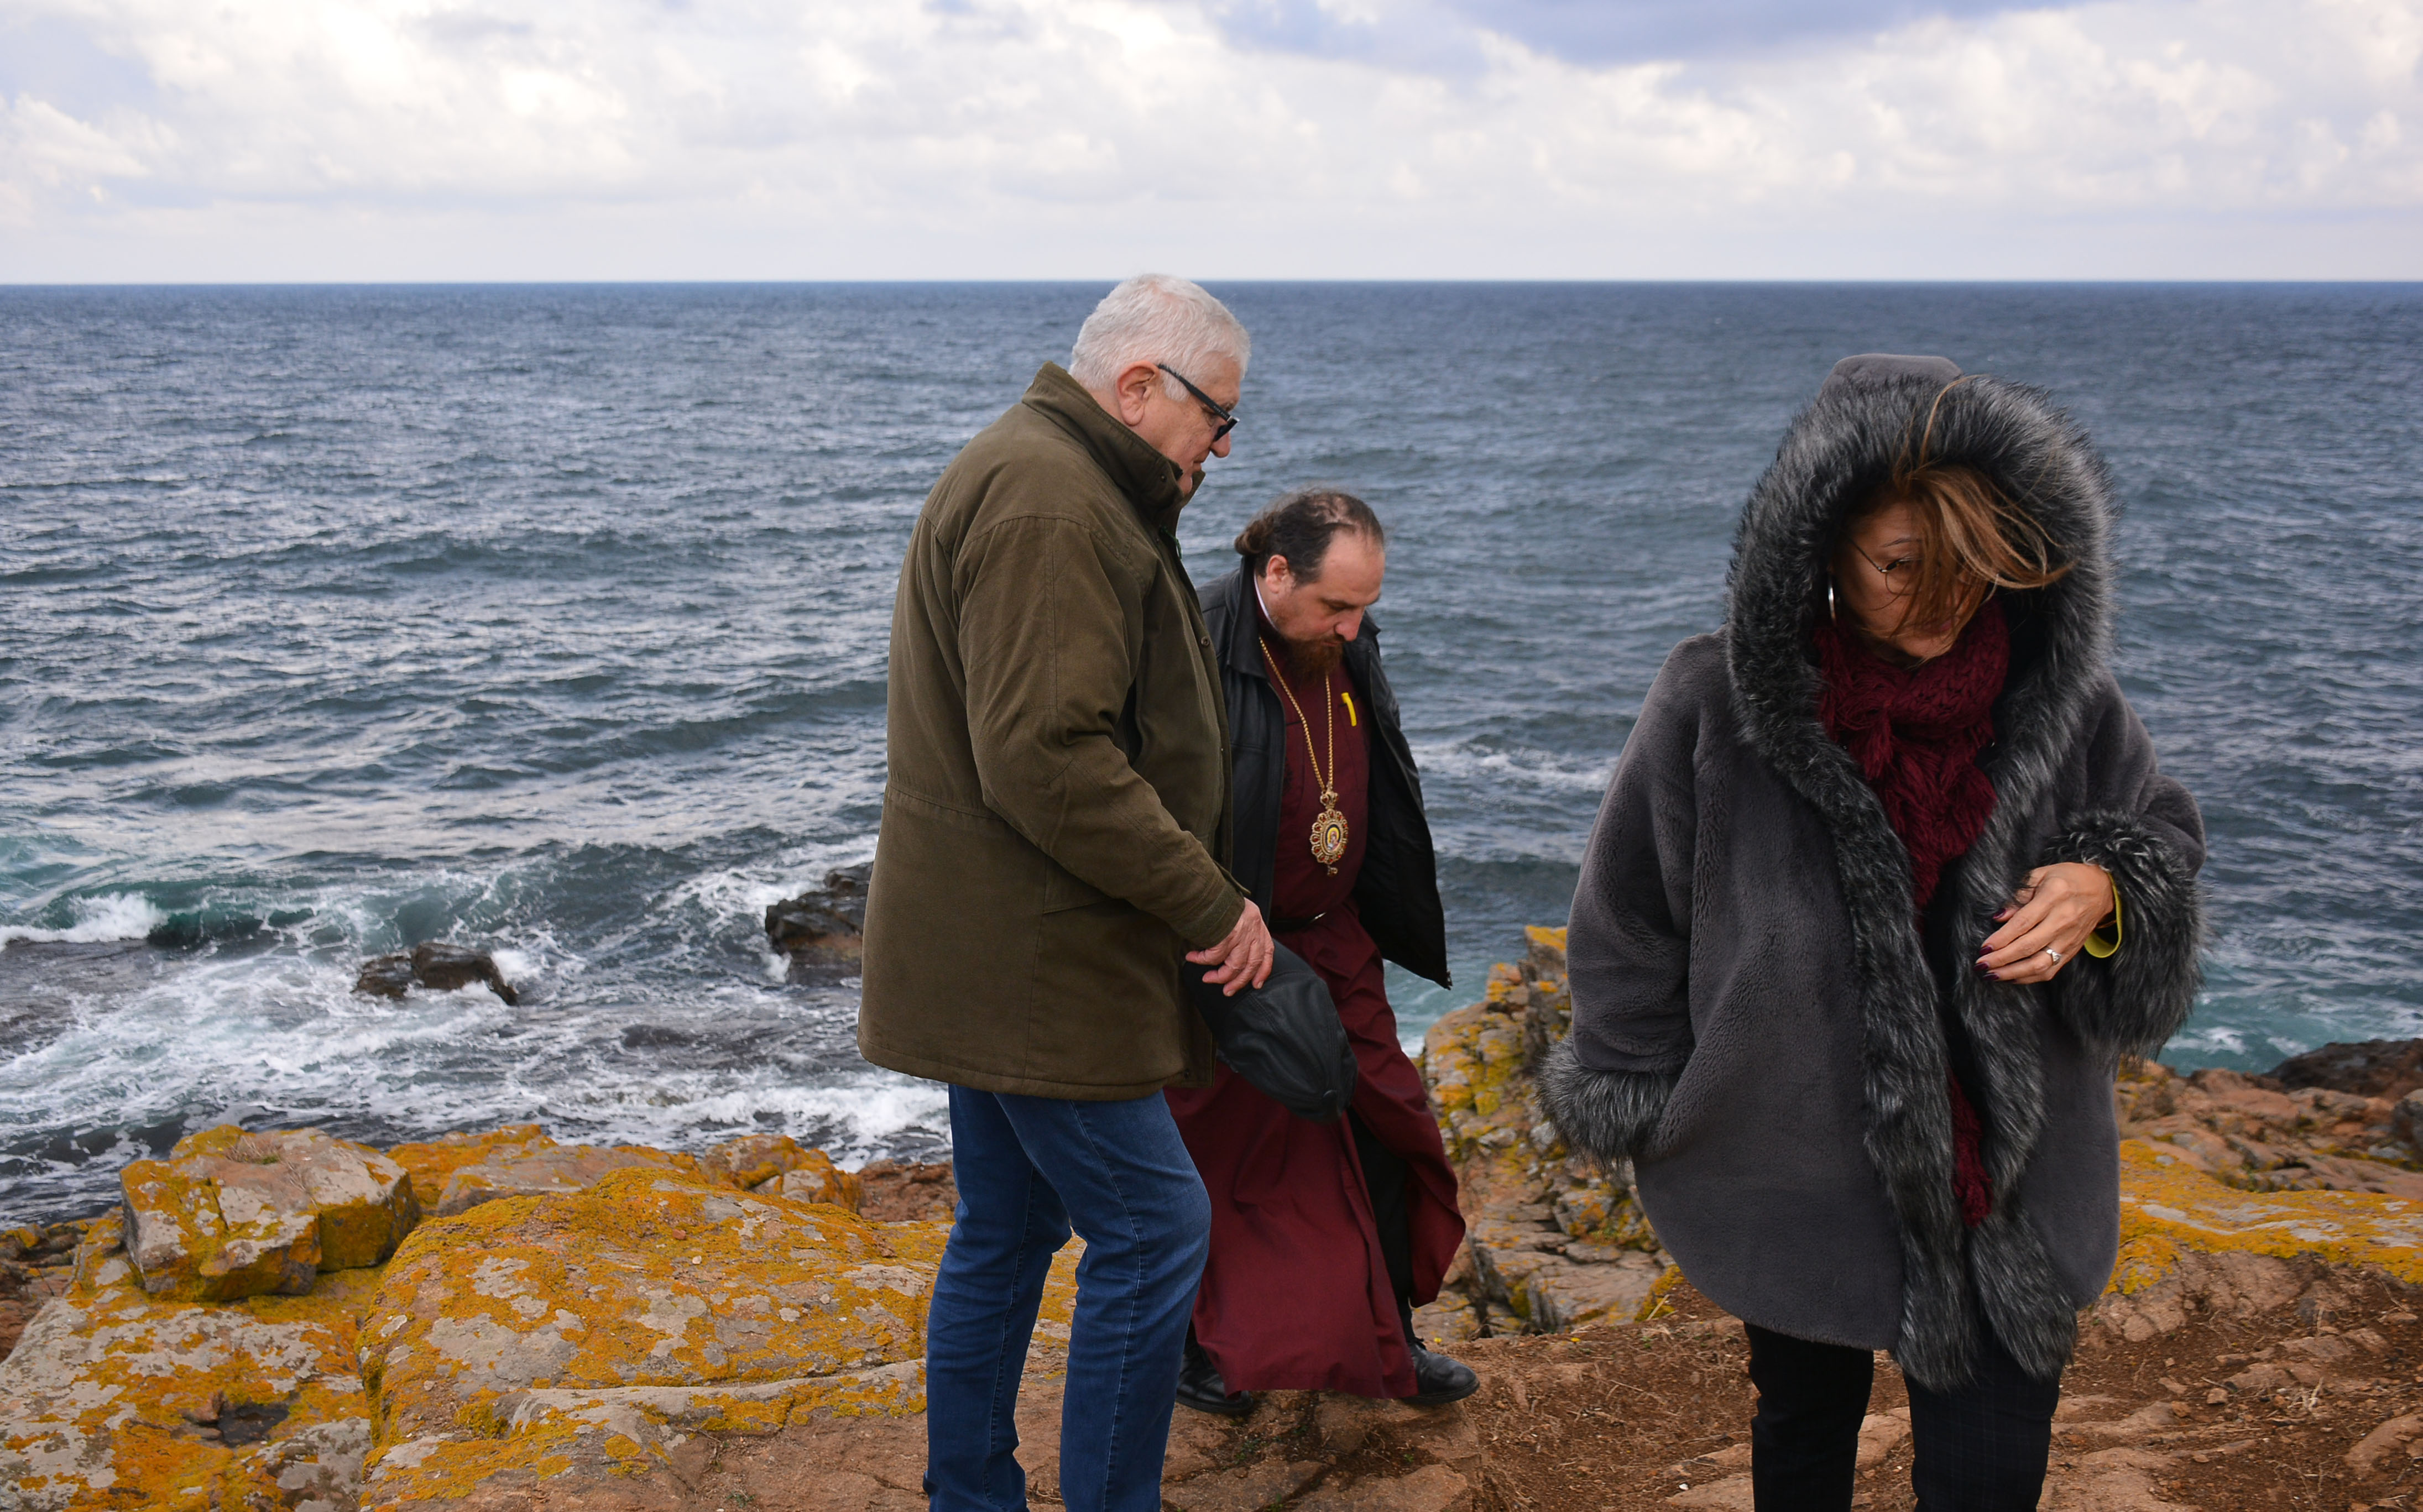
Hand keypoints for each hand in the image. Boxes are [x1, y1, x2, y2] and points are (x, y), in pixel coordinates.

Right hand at [1186, 899, 1273, 996]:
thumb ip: (1243, 929)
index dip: (1263, 971)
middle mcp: (1252, 931)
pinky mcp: (1224, 936)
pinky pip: (1214, 957)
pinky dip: (1202, 960)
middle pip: (1250, 965)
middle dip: (1239, 982)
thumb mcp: (1240, 911)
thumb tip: (1236, 952)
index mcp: (1258, 925)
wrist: (1207, 887)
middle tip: (1227, 991)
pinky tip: (1192, 958)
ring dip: (1220, 977)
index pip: (1267, 952)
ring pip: (1233, 966)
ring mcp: (1239, 934)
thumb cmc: (1219, 900)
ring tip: (1208, 979)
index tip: (1256, 984)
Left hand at [1978, 863, 2113, 983]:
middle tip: (1981, 964)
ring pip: (2040, 963)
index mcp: (2054, 896)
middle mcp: (2063, 920)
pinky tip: (2011, 977)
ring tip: (1992, 975)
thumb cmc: (2067, 877)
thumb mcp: (2041, 874)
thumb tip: (1998, 916)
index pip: (2023, 922)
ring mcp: (2070, 938)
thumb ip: (2018, 894)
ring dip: (2013, 973)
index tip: (1984, 948)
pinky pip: (2051, 970)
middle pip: (2029, 946)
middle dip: (2002, 959)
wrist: (2102, 889)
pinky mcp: (2073, 950)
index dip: (2002, 938)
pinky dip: (2030, 977)